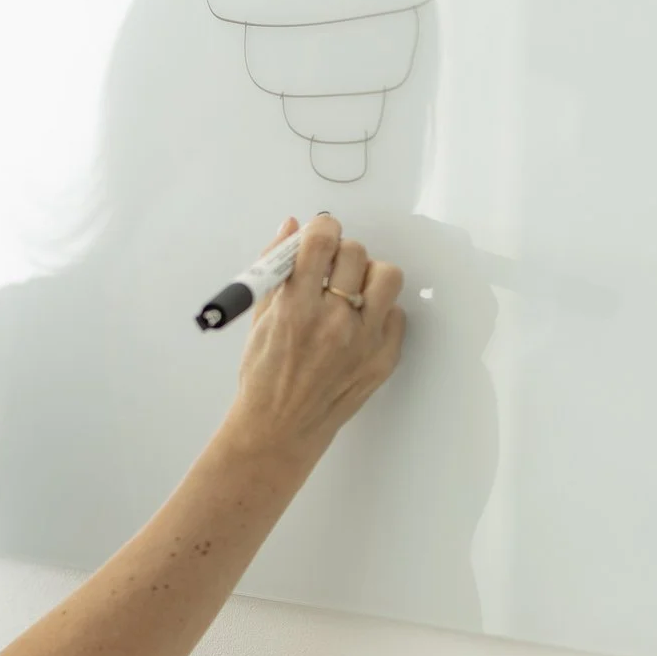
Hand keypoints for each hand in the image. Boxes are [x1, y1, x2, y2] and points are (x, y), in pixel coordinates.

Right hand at [224, 213, 404, 458]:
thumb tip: (290, 228)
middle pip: (356, 253)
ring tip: (352, 289)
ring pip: (387, 276)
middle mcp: (333, 322)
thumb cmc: (264, 377)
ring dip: (368, 275)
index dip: (322, 227)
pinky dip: (380, 311)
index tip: (321, 230)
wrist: (280, 428)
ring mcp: (364, 341)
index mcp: (296, 308)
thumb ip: (275, 270)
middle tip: (331, 265)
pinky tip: (360, 321)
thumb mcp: (258, 319)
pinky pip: (397, 314)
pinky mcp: (384, 358)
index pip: (321, 242)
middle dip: (341, 252)